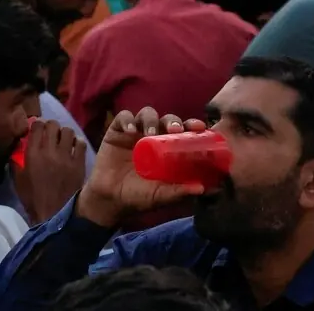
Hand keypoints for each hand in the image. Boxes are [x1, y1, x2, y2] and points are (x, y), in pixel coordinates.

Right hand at [18, 120, 86, 221]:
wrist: (53, 215)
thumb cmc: (33, 198)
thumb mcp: (18, 179)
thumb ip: (16, 160)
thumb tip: (18, 145)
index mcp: (32, 154)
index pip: (36, 125)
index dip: (37, 123)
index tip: (37, 128)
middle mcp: (49, 151)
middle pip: (52, 125)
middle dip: (50, 126)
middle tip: (50, 133)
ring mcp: (66, 157)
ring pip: (68, 131)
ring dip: (64, 133)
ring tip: (63, 140)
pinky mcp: (79, 164)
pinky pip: (81, 143)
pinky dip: (77, 142)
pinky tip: (74, 148)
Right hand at [76, 108, 207, 228]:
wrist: (110, 200)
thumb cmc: (139, 196)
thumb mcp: (160, 195)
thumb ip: (178, 192)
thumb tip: (202, 189)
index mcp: (169, 149)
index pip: (184, 131)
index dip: (191, 125)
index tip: (200, 127)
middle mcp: (154, 137)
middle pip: (167, 119)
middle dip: (172, 120)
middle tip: (174, 129)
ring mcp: (135, 133)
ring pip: (147, 114)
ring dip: (151, 119)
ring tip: (150, 132)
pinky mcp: (116, 132)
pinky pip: (122, 118)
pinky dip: (127, 120)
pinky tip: (130, 131)